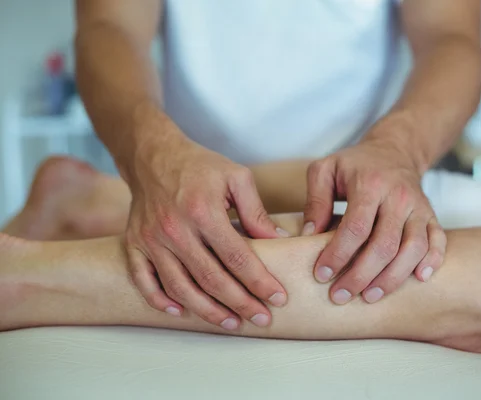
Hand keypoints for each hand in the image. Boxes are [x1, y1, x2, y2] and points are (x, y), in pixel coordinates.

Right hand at [125, 133, 288, 329]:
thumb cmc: (200, 166)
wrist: (153, 155)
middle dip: (240, 304)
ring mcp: (152, 239)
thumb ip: (257, 212)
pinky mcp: (135, 243)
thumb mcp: (237, 178)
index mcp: (204, 212)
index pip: (237, 258)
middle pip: (211, 279)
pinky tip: (180, 311)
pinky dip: (159, 300)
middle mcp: (175, 230)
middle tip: (261, 319)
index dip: (259, 282)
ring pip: (180, 287)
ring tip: (231, 323)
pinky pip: (144, 280)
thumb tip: (277, 241)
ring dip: (207, 310)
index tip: (278, 298)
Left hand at [303, 136, 445, 304]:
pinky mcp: (431, 215)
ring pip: (413, 249)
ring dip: (392, 278)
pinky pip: (438, 241)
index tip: (322, 274)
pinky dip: (432, 261)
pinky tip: (419, 279)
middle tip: (340, 296)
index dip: (338, 254)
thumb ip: (314, 200)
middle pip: (385, 245)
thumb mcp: (325, 170)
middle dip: (361, 275)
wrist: (395, 149)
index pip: (356, 227)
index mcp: (370, 184)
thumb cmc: (354, 164)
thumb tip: (309, 235)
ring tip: (369, 297)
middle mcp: (399, 196)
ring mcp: (419, 206)